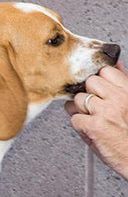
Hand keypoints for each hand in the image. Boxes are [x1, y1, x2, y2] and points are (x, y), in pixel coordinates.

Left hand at [65, 63, 127, 179]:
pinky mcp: (94, 126)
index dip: (98, 82)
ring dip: (80, 110)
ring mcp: (105, 111)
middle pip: (89, 83)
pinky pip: (74, 118)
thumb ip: (123, 84)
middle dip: (88, 94)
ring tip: (92, 120)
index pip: (105, 71)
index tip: (98, 91)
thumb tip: (117, 66)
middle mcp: (118, 98)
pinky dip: (78, 126)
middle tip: (94, 108)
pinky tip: (90, 130)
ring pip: (78, 100)